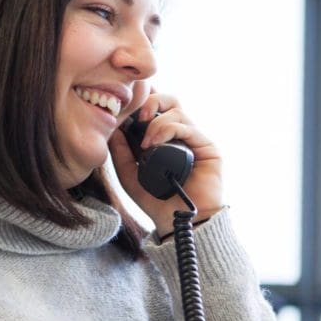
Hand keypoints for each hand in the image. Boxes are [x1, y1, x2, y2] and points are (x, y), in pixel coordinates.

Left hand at [108, 92, 222, 236]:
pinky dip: (167, 129)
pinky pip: (187, 126)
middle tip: (137, 117)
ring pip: (176, 109)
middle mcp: (180, 133)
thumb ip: (120, 152)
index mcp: (163, 136)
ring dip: (156, 121)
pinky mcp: (207, 146)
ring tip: (145, 142)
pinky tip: (154, 144)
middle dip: (150, 101)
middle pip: (169, 99)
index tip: (124, 108)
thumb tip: (112, 127)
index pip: (155, 106)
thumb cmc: (156, 200)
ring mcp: (194, 138)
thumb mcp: (129, 174)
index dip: (142, 99)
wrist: (178, 221)